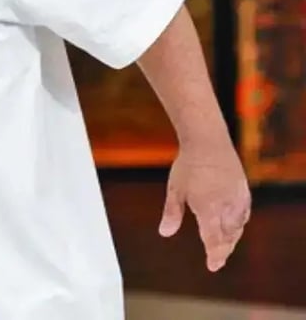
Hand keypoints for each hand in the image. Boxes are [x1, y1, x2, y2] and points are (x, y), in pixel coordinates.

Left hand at [159, 143, 250, 271]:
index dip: (214, 254)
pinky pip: (244, 213)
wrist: (209, 142)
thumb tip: (164, 233)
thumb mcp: (175, 189)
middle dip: (223, 250)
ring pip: (237, 226)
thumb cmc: (188, 165)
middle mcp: (226, 206)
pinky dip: (238, 224)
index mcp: (208, 209)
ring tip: (224, 246)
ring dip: (231, 238)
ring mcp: (237, 198)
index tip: (212, 266)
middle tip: (217, 260)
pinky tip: (234, 226)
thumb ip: (172, 213)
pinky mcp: (243, 190)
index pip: (213, 239)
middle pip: (228, 236)